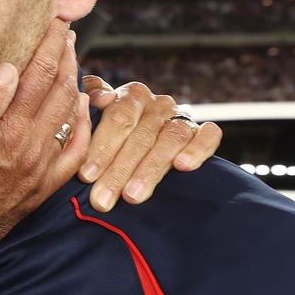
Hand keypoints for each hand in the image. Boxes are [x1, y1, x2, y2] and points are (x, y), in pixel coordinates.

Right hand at [0, 19, 88, 291]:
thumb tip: (10, 69)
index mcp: (6, 136)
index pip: (39, 78)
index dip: (50, 45)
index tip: (56, 20)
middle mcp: (31, 153)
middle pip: (59, 93)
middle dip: (66, 58)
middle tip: (66, 30)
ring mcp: (39, 173)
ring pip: (69, 118)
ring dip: (74, 84)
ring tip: (72, 59)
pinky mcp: (39, 191)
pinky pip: (73, 154)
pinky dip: (82, 127)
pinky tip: (79, 110)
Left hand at [78, 77, 221, 211]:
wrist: (147, 138)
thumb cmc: (114, 131)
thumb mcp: (96, 115)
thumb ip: (90, 103)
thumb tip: (101, 98)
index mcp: (131, 95)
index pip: (117, 119)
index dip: (101, 148)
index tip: (86, 176)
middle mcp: (158, 104)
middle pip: (140, 136)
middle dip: (119, 171)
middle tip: (103, 199)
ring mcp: (183, 117)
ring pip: (170, 140)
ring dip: (150, 170)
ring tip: (133, 197)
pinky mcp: (204, 131)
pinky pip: (209, 135)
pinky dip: (198, 150)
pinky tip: (183, 166)